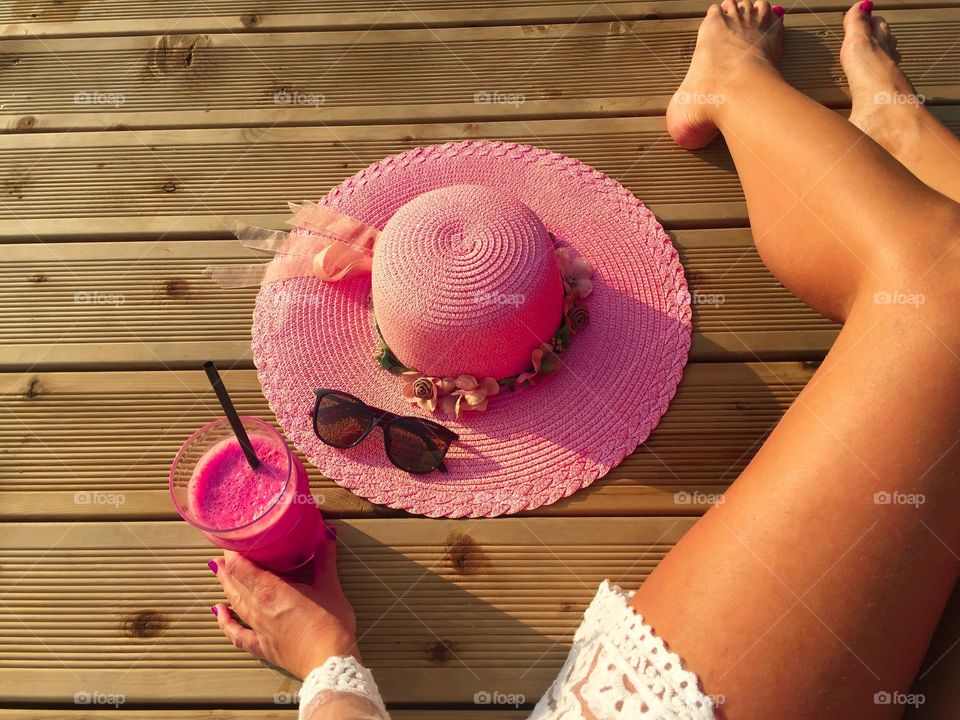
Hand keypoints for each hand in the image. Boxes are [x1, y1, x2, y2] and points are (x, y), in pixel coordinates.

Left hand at [210, 525, 358, 678]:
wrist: (328, 663)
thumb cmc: (330, 626)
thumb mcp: (331, 586)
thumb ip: (325, 558)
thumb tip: (326, 532)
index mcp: (271, 590)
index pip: (241, 567)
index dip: (232, 551)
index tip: (232, 538)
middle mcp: (258, 608)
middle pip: (234, 583)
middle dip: (227, 565)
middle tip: (224, 550)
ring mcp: (257, 628)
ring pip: (234, 603)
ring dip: (225, 585)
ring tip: (218, 571)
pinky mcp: (262, 646)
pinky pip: (236, 633)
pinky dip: (225, 622)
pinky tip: (218, 612)